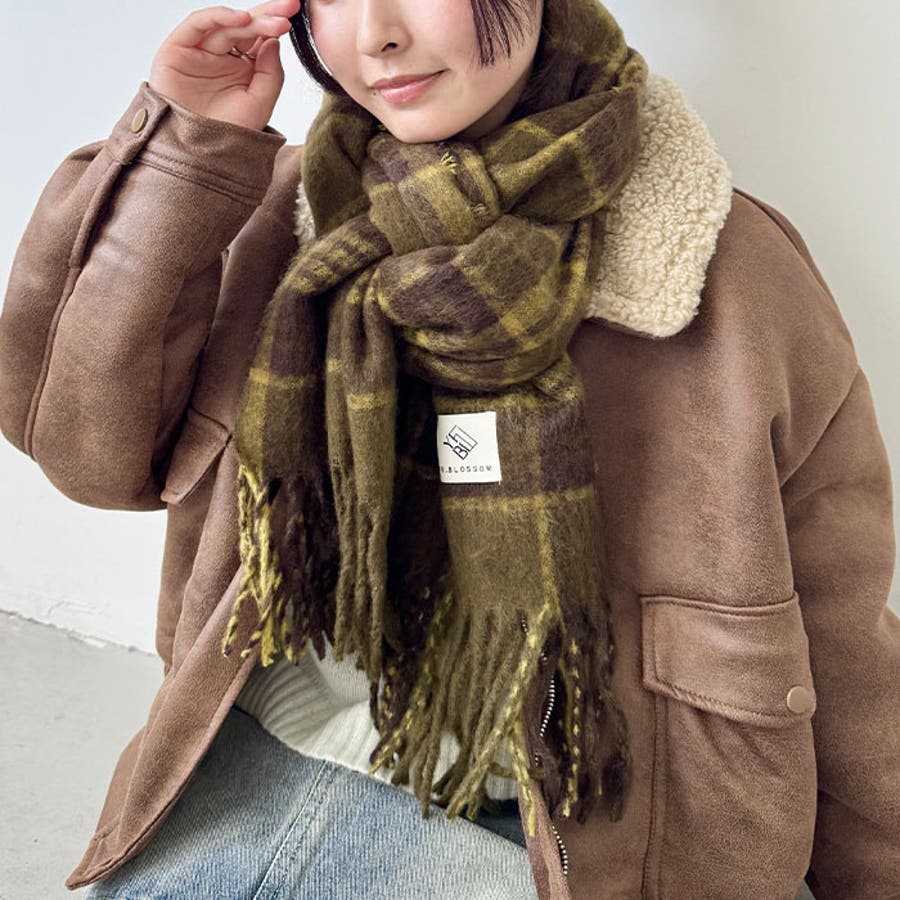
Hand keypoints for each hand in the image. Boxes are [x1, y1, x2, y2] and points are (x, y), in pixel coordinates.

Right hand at [149, 0, 301, 130]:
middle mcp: (221, 57)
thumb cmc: (228, 134)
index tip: (295, 14)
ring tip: (274, 20)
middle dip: (268, 15)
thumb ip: (271, 74)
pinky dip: (218, 16)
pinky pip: (198, 24)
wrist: (197, 154)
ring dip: (250, 18)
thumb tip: (275, 41)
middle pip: (245, 27)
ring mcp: (200, 52)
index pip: (260, 39)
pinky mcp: (178, 49)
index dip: (276, 25)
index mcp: (242, 69)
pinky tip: (242, 18)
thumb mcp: (260, 104)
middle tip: (289, 8)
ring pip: (226, 25)